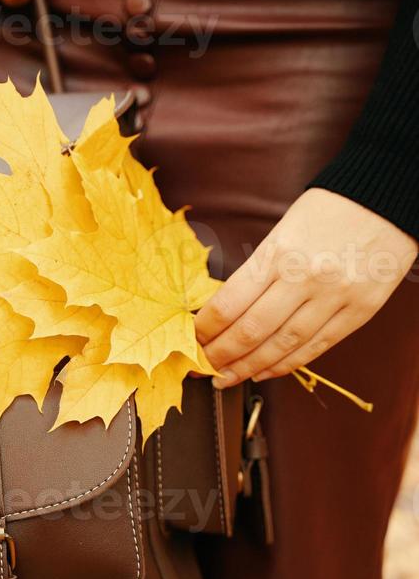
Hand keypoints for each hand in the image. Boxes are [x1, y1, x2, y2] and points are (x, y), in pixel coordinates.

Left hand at [195, 188, 417, 386]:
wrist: (387, 200)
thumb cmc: (328, 210)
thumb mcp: (283, 230)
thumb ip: (258, 270)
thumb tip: (225, 310)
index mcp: (278, 253)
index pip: (229, 303)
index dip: (205, 329)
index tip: (190, 339)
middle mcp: (304, 278)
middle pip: (251, 331)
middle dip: (220, 355)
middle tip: (200, 367)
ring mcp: (334, 298)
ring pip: (282, 346)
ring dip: (249, 368)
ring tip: (226, 378)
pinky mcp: (359, 312)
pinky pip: (316, 348)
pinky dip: (286, 364)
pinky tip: (264, 372)